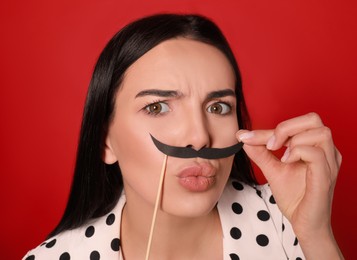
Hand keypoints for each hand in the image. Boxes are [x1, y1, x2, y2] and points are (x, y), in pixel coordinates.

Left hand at [236, 113, 342, 257]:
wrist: (304, 224)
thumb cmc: (295, 198)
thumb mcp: (273, 170)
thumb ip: (261, 153)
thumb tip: (245, 138)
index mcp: (316, 148)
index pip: (297, 124)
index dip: (269, 128)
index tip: (246, 136)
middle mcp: (327, 152)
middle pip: (314, 119)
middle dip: (286, 126)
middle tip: (270, 143)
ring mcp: (329, 164)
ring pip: (320, 132)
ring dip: (293, 139)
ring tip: (279, 155)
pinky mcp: (326, 177)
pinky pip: (317, 154)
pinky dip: (297, 152)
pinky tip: (285, 161)